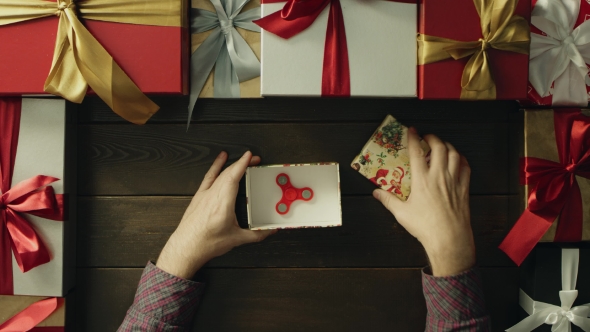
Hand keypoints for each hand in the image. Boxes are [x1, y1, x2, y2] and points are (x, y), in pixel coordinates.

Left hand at [157, 151, 275, 278]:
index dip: (242, 164)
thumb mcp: (236, 240)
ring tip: (242, 159)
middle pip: (228, 173)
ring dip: (232, 165)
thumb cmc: (206, 244)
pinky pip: (209, 177)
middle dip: (242, 163)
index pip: (233, 178)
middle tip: (255, 160)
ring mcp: (204, 195)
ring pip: (220, 174)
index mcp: (222, 205)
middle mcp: (212, 196)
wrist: (186, 248)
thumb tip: (269, 230)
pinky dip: (216, 166)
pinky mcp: (199, 196)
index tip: (250, 156)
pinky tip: (221, 159)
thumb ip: (256, 234)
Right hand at [373, 128, 474, 276]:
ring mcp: (454, 181)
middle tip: (427, 137)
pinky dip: (462, 159)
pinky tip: (458, 160)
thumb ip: (388, 200)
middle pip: (439, 147)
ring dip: (448, 146)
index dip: (413, 138)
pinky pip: (466, 168)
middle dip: (433, 138)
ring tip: (442, 145)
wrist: (449, 239)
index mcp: (422, 180)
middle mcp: (439, 176)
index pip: (417, 152)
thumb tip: (376, 193)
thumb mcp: (402, 214)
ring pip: (455, 154)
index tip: (412, 130)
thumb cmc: (425, 227)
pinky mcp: (464, 189)